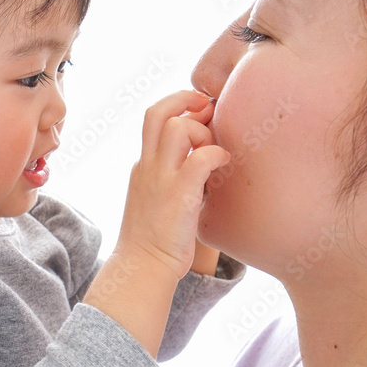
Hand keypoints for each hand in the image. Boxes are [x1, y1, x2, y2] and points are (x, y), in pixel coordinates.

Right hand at [113, 90, 230, 279]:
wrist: (143, 266)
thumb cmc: (156, 240)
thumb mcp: (158, 198)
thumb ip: (174, 178)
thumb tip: (203, 165)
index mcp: (143, 165)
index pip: (154, 119)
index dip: (177, 106)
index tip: (198, 114)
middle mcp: (147, 165)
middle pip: (157, 112)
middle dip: (185, 100)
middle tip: (207, 108)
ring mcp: (160, 178)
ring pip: (177, 127)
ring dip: (201, 131)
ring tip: (213, 149)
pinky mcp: (178, 195)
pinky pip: (200, 158)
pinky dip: (216, 154)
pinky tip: (223, 164)